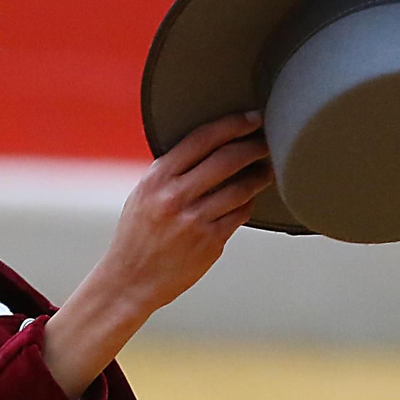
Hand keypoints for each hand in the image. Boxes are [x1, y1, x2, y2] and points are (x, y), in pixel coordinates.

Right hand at [102, 111, 272, 315]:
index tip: (253, 118)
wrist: (129, 281)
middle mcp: (175, 197)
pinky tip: (249, 200)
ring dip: (260, 176)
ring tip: (268, 171)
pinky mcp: (210, 243)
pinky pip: (240, 215)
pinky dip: (248, 204)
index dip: (233, 124)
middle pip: (227, 159)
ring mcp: (194, 221)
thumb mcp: (143, 195)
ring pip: (240, 189)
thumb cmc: (137, 235)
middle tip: (269, 141)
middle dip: (254, 146)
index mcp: (157, 178)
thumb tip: (210, 147)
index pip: (202, 139)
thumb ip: (171, 172)